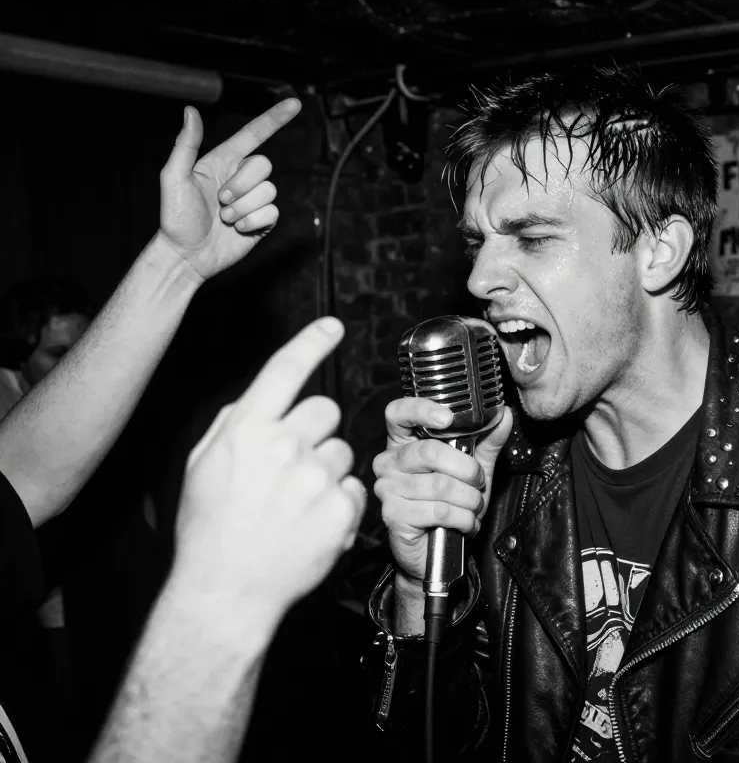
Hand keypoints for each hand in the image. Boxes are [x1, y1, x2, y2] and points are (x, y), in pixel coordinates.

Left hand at [157, 99, 301, 283]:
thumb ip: (185, 145)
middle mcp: (240, 177)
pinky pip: (272, 212)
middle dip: (242, 185)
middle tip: (220, 202)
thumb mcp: (173, 178)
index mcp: (222, 161)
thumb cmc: (175, 218)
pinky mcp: (262, 220)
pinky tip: (237, 230)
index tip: (295, 104)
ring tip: (225, 219)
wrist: (187, 255)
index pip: (253, 134)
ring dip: (244, 208)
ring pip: (269, 191)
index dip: (274, 119)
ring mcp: (253, 199)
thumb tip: (191, 111)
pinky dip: (253, 222)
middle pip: (263, 165)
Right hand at [170, 317, 366, 632]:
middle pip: (326, 410)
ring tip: (298, 505)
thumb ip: (233, 427)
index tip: (332, 327)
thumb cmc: (210, 532)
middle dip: (316, 430)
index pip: (284, 371)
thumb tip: (258, 402)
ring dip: (328, 471)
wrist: (226, 593)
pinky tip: (312, 526)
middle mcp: (284, 447)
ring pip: (343, 452)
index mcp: (246, 432)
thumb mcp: (203, 468)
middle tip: (295, 465)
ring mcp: (316, 479)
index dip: (311, 342)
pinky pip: (355, 490)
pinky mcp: (342, 510)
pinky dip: (340, 506)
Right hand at [373, 398, 512, 586]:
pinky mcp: (393, 515)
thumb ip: (487, 440)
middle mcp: (389, 462)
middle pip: (429, 452)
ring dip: (469, 500)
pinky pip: (439, 511)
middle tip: (478, 483)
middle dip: (467, 470)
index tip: (448, 418)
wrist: (438, 553)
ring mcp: (387, 489)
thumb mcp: (473, 468)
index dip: (421, 410)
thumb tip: (503, 414)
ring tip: (473, 508)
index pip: (398, 413)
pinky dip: (463, 519)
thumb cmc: (450, 505)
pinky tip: (466, 524)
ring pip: (440, 486)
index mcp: (404, 442)